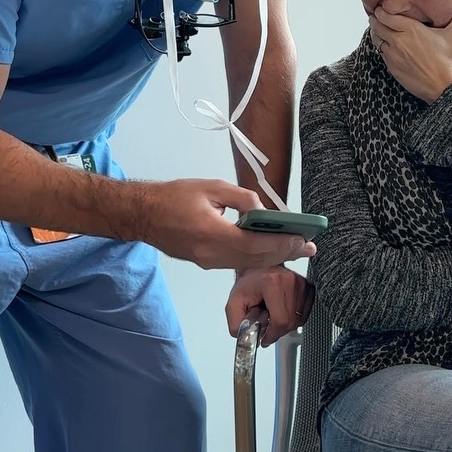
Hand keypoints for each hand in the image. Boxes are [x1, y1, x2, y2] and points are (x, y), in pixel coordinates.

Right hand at [137, 179, 315, 271]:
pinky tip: (270, 250)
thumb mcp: (211, 187)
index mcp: (211, 232)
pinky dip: (256, 258)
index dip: (281, 244)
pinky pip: (236, 263)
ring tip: (296, 249)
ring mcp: (206, 261)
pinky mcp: (204, 262)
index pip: (254, 244)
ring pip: (246, 263)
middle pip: (254, 259)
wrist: (142, 214)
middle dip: (284, 253)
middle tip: (309, 247)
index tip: (302, 239)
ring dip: (273, 257)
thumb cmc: (173, 197)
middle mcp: (209, 253)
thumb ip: (241, 198)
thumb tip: (263, 211)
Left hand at [226, 267, 315, 346]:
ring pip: (299, 319)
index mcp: (272, 283)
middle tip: (266, 324)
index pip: (280, 320)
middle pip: (291, 322)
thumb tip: (246, 339)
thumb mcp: (234, 304)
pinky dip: (294, 318)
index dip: (272, 334)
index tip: (265, 338)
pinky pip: (305, 314)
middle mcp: (290, 281)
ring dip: (285, 324)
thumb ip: (236, 325)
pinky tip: (283, 310)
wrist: (258, 266)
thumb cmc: (248, 283)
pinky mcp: (308, 287)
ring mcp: (301, 283)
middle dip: (277, 330)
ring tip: (273, 314)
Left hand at [370, 0, 451, 102]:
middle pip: (377, 25)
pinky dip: (381, 47)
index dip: (382, 11)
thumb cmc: (449, 61)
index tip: (383, 9)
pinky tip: (388, 45)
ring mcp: (393, 55)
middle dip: (376, 19)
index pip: (385, 15)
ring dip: (376, 32)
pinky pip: (380, 53)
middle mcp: (399, 40)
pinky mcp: (391, 67)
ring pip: (375, 38)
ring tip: (381, 29)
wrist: (444, 88)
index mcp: (412, 29)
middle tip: (379, 17)